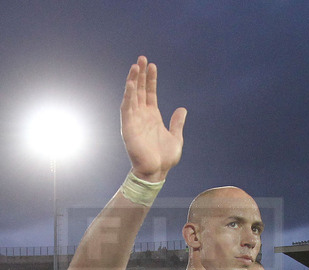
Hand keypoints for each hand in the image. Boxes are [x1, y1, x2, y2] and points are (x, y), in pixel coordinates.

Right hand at [121, 56, 186, 180]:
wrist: (156, 172)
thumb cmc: (164, 159)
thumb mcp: (176, 138)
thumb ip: (177, 123)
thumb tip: (182, 109)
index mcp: (153, 117)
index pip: (150, 93)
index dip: (150, 80)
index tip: (152, 65)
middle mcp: (142, 116)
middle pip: (139, 91)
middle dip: (140, 75)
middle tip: (141, 58)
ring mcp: (134, 121)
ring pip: (132, 96)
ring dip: (132, 81)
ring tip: (135, 66)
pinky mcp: (128, 127)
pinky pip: (126, 109)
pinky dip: (127, 96)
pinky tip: (130, 84)